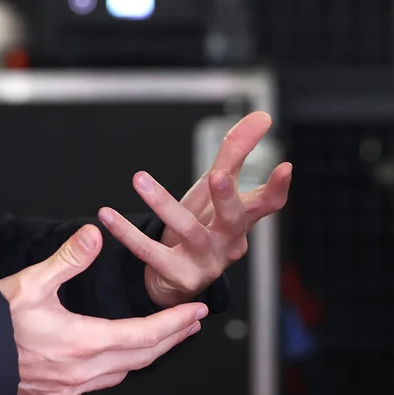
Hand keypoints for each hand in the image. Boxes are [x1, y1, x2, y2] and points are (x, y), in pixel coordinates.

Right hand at [0, 224, 207, 394]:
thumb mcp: (32, 282)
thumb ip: (68, 259)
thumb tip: (94, 233)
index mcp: (82, 343)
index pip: (144, 336)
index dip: (175, 323)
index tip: (197, 311)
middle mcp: (81, 372)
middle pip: (141, 358)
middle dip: (172, 338)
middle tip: (194, 322)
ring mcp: (69, 387)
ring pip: (124, 373)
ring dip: (149, 354)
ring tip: (167, 337)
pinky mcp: (56, 393)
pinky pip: (102, 382)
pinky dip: (123, 367)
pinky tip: (123, 357)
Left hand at [97, 111, 293, 308]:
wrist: (176, 277)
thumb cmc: (202, 225)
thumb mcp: (215, 189)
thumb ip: (237, 153)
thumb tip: (262, 117)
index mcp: (242, 221)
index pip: (266, 204)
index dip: (277, 188)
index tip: (285, 167)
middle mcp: (229, 242)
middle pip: (234, 219)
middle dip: (227, 197)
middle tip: (218, 175)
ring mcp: (205, 262)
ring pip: (188, 230)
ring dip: (163, 203)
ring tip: (140, 179)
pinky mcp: (177, 276)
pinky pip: (149, 252)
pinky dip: (127, 233)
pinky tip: (108, 215)